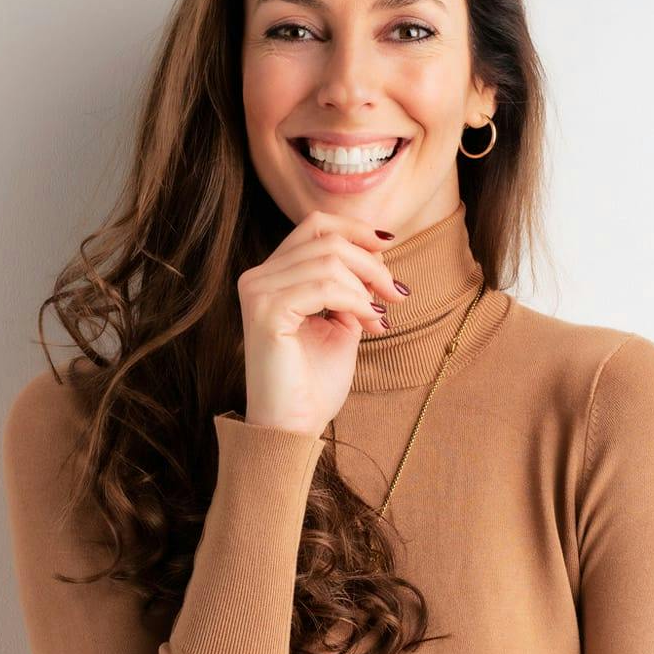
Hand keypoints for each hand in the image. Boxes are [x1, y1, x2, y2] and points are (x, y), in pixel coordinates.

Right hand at [235, 209, 408, 434]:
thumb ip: (351, 287)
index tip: (390, 248)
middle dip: (371, 263)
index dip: (355, 229)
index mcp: (271, 276)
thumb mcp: (341, 323)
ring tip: (380, 317)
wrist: (294, 427)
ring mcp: (258, 291)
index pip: (314, 226)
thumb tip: (378, 254)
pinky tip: (368, 323)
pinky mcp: (266, 310)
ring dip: (366, 287)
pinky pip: (324, 286)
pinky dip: (355, 301)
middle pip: (326, 238)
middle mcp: (258, 277)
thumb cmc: (314, 383)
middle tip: (396, 294)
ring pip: (329, 260)